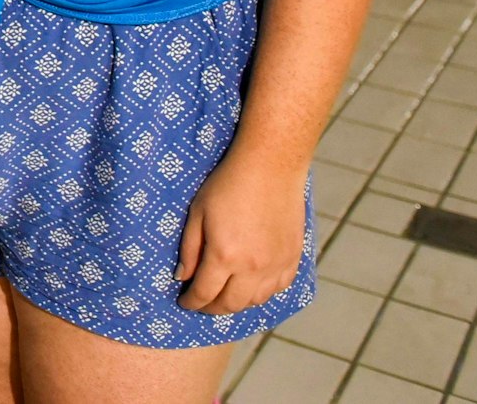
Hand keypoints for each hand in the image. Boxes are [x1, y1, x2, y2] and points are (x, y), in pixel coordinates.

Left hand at [176, 150, 307, 314]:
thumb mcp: (197, 212)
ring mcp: (276, 265)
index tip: (184, 302)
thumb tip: (183, 278)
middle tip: (202, 304)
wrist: (270, 167)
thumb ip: (189, 249)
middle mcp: (252, 267)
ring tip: (224, 296)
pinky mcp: (293, 258)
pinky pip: (278, 289)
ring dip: (237, 303)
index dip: (192, 302)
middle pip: (231, 304)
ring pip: (256, 301)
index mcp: (224, 255)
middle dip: (212, 308)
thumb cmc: (228, 184)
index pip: (204, 293)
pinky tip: (251, 287)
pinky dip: (262, 294)